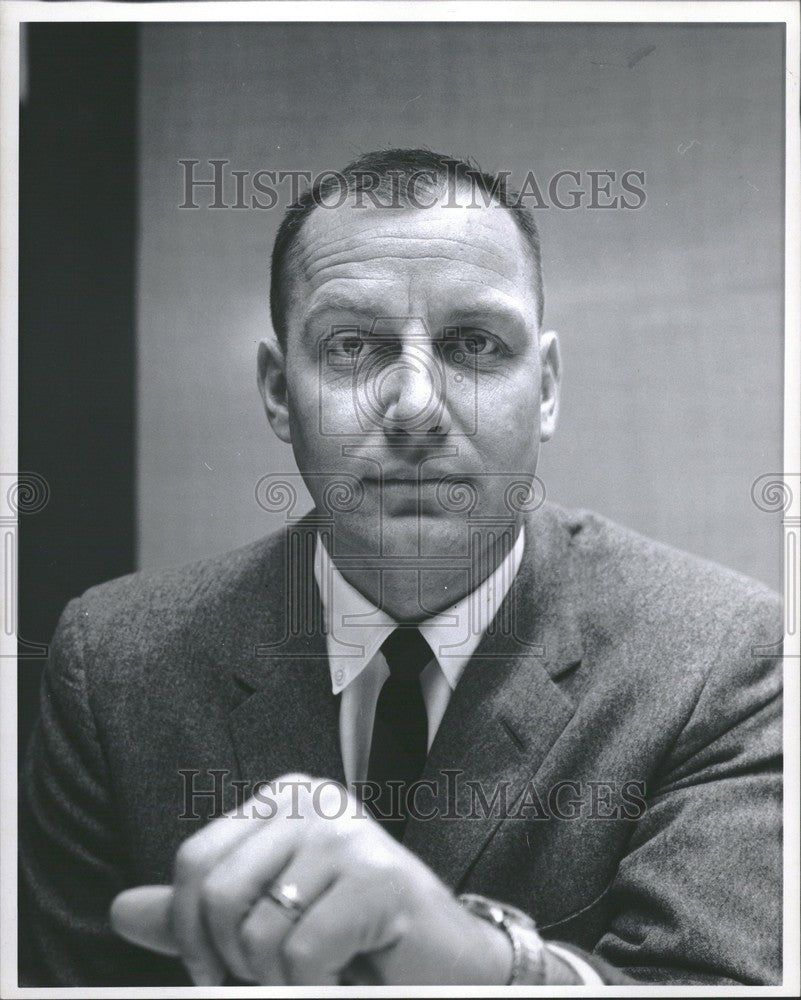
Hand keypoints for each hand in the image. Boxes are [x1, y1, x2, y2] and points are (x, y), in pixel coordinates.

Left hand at [110, 773, 512, 984]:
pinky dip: (316, 989)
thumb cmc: (352, 940)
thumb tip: (120, 911)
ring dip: (281, 982)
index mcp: (284, 799)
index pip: (195, 861)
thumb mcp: (263, 920)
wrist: (443, 965)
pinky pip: (302, 954)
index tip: (224, 969)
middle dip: (234, 962)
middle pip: (215, 893)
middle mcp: (315, 799)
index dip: (192, 934)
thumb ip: (199, 914)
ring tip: (324, 971)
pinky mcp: (378, 876)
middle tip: (277, 978)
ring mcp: (348, 832)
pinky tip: (350, 975)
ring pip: (258, 932)